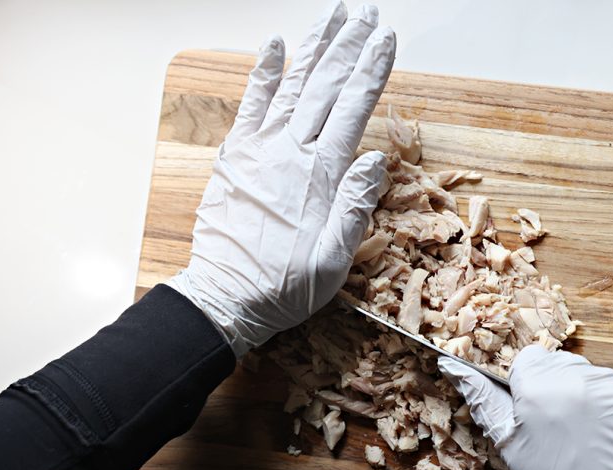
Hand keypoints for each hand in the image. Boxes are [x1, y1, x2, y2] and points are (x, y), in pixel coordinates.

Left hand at [168, 3, 395, 356]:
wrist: (226, 297)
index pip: (353, 108)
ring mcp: (260, 149)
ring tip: (334, 14)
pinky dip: (263, 73)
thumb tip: (375, 160)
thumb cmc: (284, 285)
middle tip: (367, 12)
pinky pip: (251, 105)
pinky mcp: (236, 156)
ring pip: (293, 85)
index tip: (386, 39)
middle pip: (325, 85)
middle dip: (349, 45)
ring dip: (315, 46)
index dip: (372, 70)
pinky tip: (274, 44)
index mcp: (321, 176)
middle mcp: (291, 152)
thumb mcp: (335, 261)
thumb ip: (355, 207)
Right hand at [439, 347, 612, 469]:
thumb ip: (482, 398)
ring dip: (597, 400)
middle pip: (567, 366)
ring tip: (597, 440)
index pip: (532, 359)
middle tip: (569, 432)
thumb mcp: (509, 445)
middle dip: (564, 391)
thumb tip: (452, 365)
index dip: (533, 386)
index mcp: (539, 387)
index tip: (540, 412)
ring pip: (600, 378)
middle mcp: (581, 379)